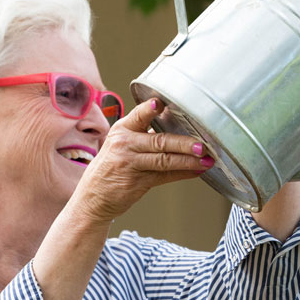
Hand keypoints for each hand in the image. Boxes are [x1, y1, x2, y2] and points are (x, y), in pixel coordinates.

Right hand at [70, 99, 212, 223]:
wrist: (94, 196)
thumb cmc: (113, 165)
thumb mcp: (122, 143)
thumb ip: (146, 134)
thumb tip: (181, 127)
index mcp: (123, 129)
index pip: (138, 116)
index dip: (149, 110)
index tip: (160, 103)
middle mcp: (125, 144)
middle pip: (159, 141)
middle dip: (184, 143)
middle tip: (202, 145)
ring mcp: (130, 164)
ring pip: (165, 160)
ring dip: (188, 160)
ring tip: (206, 159)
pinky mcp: (137, 183)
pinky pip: (165, 176)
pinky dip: (183, 174)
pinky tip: (197, 171)